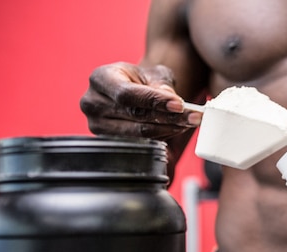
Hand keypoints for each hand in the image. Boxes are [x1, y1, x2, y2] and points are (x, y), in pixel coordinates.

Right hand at [80, 62, 201, 138]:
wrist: (129, 91)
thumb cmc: (140, 80)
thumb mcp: (152, 74)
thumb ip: (161, 84)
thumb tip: (171, 100)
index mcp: (100, 79)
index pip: (127, 94)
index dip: (154, 101)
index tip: (179, 105)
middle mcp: (92, 102)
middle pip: (135, 115)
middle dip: (168, 117)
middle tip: (194, 117)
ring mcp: (97, 125)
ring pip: (139, 133)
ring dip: (168, 129)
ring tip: (188, 122)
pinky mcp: (107, 142)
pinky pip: (139, 143)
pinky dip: (161, 137)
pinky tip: (175, 130)